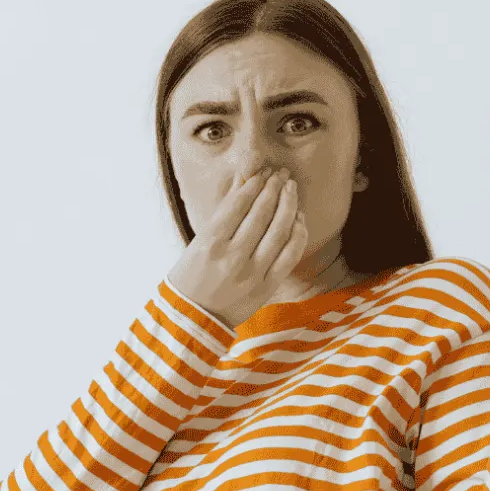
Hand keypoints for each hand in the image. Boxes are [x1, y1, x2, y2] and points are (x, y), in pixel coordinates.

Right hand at [166, 167, 309, 328]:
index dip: (255, 184)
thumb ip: (223, 216)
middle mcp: (232, 256)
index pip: (239, 204)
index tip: (263, 173)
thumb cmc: (191, 276)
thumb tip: (245, 184)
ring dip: (288, 205)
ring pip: (279, 231)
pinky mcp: (266, 287)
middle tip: (281, 174)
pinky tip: (298, 218)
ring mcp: (251, 273)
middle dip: (274, 188)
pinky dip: (298, 234)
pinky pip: (290, 255)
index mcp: (210, 243)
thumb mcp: (198, 242)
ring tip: (291, 189)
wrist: (192, 318)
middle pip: (261, 213)